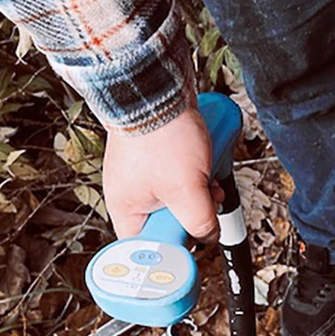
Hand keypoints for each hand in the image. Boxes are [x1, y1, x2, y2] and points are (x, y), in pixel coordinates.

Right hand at [103, 104, 222, 239]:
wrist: (160, 86)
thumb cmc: (163, 135)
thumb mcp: (187, 190)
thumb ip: (200, 222)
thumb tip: (209, 235)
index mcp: (126, 210)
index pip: (148, 248)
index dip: (174, 247)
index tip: (191, 241)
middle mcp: (131, 194)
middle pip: (169, 223)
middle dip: (194, 213)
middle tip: (205, 201)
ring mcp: (144, 174)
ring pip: (179, 199)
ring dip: (200, 192)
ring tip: (207, 179)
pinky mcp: (158, 157)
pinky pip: (182, 177)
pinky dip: (197, 173)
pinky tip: (206, 164)